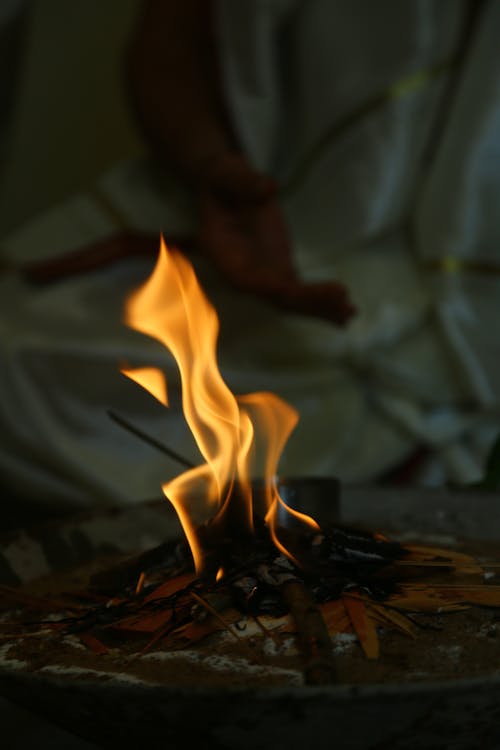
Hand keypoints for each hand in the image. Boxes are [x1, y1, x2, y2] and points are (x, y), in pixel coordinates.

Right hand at [197, 153, 356, 325]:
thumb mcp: (226, 173)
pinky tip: (346, 310)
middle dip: (307, 301)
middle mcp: (243, 273)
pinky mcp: (280, 272)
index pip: (248, 280)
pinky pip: (302, 294)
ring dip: (320, 308)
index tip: (292, 289)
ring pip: (292, 301)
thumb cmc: (220, 179)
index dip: (271, 287)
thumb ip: (243, 182)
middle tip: (341, 299)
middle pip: (276, 297)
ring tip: (350, 312)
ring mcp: (264, 276)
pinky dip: (323, 302)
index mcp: (224, 254)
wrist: (224, 186)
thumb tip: (269, 190)